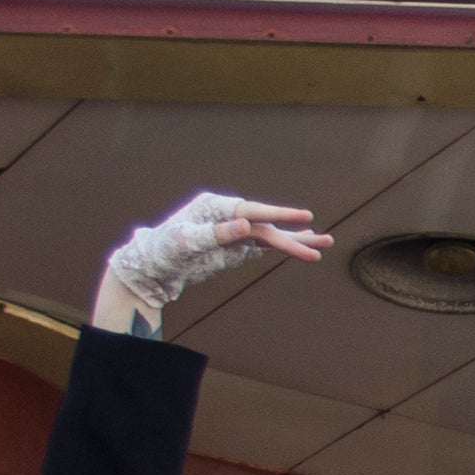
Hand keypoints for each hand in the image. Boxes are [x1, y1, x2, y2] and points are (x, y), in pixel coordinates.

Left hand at [99, 192, 333, 331]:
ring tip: (324, 243)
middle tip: (324, 242)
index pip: (254, 210)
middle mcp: (228, 216)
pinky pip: (263, 246)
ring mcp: (233, 232)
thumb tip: (246, 224)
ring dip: (295, 240)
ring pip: (269, 236)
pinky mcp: (234, 248)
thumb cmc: (162, 249)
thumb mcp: (186, 242)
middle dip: (295, 236)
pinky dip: (282, 246)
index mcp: (216, 207)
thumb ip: (217, 233)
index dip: (280, 213)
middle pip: (266, 226)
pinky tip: (302, 245)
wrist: (150, 267)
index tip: (305, 216)